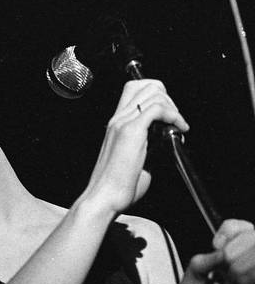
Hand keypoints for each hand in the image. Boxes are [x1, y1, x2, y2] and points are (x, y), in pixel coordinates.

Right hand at [81, 79, 188, 214]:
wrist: (104, 198)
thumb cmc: (117, 187)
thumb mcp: (135, 160)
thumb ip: (148, 146)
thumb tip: (167, 142)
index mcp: (116, 124)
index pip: (134, 90)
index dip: (157, 95)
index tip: (168, 115)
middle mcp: (117, 119)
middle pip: (146, 85)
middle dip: (169, 98)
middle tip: (176, 120)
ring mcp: (123, 123)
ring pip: (154, 93)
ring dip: (173, 107)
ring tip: (179, 125)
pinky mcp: (131, 132)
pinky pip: (157, 108)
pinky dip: (174, 115)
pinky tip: (179, 130)